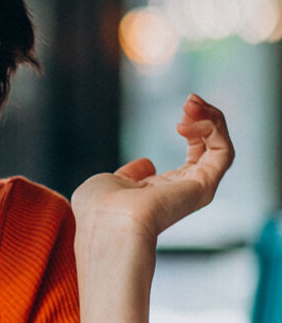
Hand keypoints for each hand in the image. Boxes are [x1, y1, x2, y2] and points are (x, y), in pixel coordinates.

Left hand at [70, 94, 233, 245]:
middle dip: (206, 117)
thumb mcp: (109, 182)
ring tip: (191, 103)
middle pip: (212, 148)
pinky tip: (190, 121)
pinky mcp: (204, 186)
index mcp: (164, 190)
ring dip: (212, 119)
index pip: (195, 155)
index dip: (193, 128)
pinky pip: (223, 152)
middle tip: (190, 99)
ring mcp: (196, 189)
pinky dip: (214, 130)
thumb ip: (128, 174)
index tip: (182, 109)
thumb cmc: (98, 209)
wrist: (107, 223)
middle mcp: (184, 190)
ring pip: (222, 148)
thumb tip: (146, 164)